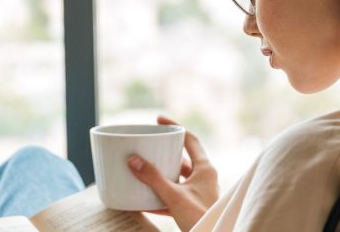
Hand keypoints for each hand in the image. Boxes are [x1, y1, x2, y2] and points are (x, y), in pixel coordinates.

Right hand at [128, 115, 218, 231]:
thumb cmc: (201, 217)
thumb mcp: (174, 196)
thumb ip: (154, 178)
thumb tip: (134, 160)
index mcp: (205, 169)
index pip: (190, 140)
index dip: (175, 128)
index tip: (159, 121)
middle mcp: (203, 178)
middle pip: (181, 159)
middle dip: (163, 154)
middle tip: (147, 148)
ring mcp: (198, 193)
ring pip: (176, 179)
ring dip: (160, 176)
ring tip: (142, 171)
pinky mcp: (191, 207)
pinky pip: (173, 197)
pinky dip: (159, 197)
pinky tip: (143, 200)